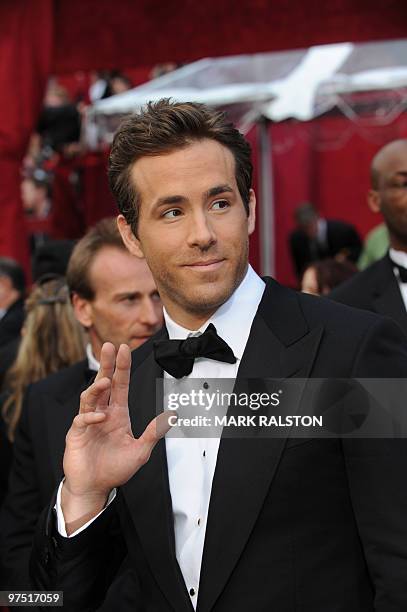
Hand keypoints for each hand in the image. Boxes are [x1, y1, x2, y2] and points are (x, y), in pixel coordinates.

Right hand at [61, 343, 171, 531]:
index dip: (122, 367)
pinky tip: (99, 418)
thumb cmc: (115, 469)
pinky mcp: (77, 434)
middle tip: (109, 346)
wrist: (95, 488)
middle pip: (103, 383)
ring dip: (97, 387)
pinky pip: (82, 420)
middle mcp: (102, 413)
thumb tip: (171, 416)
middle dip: (106, 364)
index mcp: (118, 413)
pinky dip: (90, 417)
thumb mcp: (140, 451)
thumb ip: (153, 433)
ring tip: (105, 380)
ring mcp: (88, 422)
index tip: (124, 349)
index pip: (120, 385)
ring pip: (90, 397)